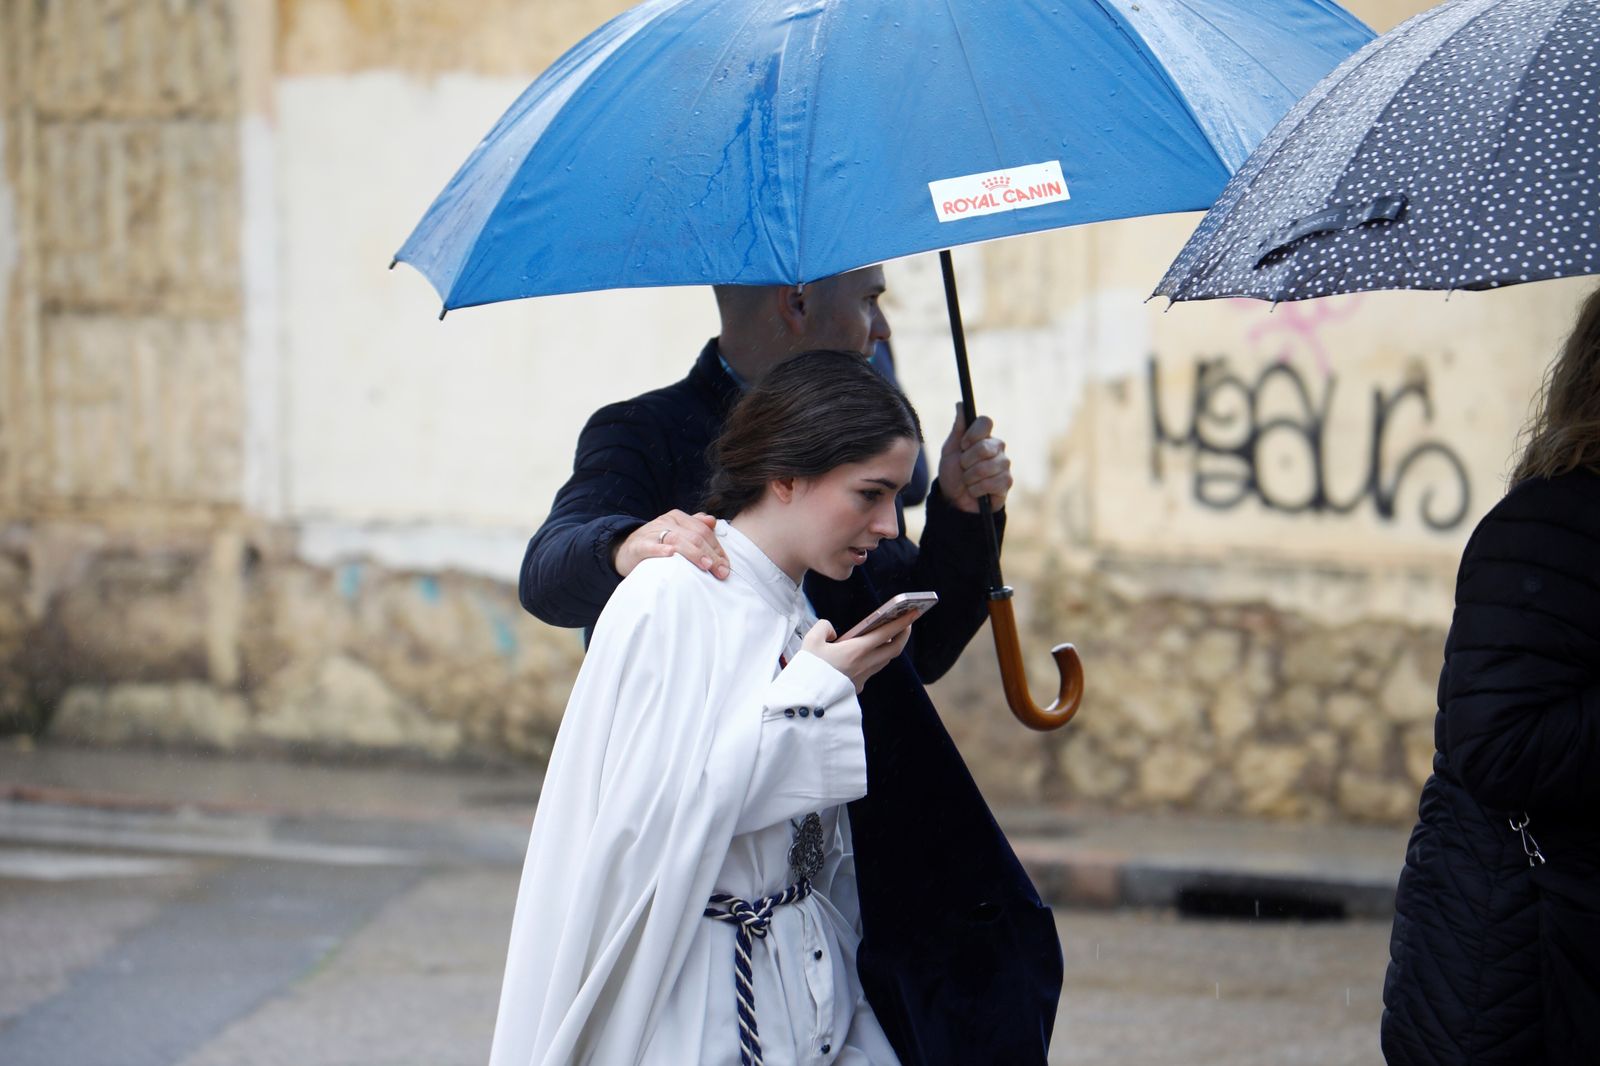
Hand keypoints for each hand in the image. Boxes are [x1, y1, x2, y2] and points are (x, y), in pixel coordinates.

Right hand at [612, 510, 730, 579]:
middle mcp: (667, 522)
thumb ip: (694, 526)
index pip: (704, 531)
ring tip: (706, 565)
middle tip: (721, 572)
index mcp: (678, 518)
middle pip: (695, 535)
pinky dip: (661, 550)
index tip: (726, 567)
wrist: (625, 550)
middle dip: (711, 554)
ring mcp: (652, 532)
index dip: (718, 549)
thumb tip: (712, 521)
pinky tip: (671, 555)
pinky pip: (651, 546)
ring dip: (694, 553)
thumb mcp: (676, 534)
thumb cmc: (656, 544)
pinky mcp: (639, 545)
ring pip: (678, 539)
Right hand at [800, 613, 915, 693]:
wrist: (804, 699)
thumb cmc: (808, 670)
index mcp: (856, 651)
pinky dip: (875, 659)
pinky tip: (868, 654)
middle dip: (903, 635)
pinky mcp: (857, 687)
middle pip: (894, 650)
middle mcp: (864, 664)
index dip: (902, 622)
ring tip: (889, 636)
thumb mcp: (811, 641)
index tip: (913, 613)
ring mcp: (862, 677)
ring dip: (890, 647)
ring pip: (884, 660)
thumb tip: (833, 631)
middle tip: (906, 623)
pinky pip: (872, 670)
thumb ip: (824, 627)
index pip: (887, 634)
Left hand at [938, 404, 1012, 512]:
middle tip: (963, 468)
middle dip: (967, 461)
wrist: (955, 500)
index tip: (963, 445)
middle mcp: (997, 447)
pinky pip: (992, 483)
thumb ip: (958, 429)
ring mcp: (1004, 464)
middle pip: (984, 447)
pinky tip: (976, 491)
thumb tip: (960, 404)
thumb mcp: (949, 450)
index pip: (986, 422)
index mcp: (984, 436)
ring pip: (986, 467)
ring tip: (968, 481)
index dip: (973, 434)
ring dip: (970, 478)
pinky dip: (977, 489)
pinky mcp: (1007, 482)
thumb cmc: (952, 473)